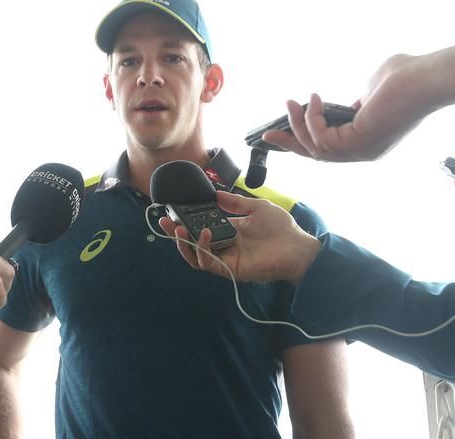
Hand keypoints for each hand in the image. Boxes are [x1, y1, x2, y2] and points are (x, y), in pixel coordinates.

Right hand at [158, 191, 320, 283]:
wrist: (297, 248)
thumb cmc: (281, 228)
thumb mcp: (255, 207)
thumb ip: (234, 202)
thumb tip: (215, 194)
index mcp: (228, 231)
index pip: (200, 226)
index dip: (186, 219)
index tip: (174, 209)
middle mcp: (223, 245)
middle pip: (192, 242)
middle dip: (175, 232)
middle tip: (165, 220)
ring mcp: (225, 258)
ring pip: (194, 255)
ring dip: (183, 242)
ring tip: (178, 229)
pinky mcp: (228, 269)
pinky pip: (207, 262)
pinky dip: (201, 248)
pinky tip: (204, 233)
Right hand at [263, 47, 454, 161]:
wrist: (426, 78)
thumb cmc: (406, 78)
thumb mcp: (370, 90)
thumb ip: (354, 101)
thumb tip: (345, 106)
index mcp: (367, 141)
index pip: (328, 148)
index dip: (303, 140)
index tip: (282, 129)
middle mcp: (363, 152)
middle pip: (316, 155)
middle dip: (289, 144)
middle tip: (267, 135)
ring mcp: (361, 151)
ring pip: (315, 148)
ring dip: (298, 126)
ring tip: (291, 102)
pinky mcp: (357, 143)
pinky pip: (321, 138)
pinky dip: (312, 119)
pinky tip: (314, 99)